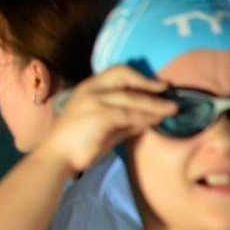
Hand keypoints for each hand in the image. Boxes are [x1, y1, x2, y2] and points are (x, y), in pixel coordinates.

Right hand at [39, 65, 175, 174]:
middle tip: (168, 93)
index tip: (158, 86)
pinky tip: (155, 121)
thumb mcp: (103, 127)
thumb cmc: (77, 144)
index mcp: (88, 87)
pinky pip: (128, 114)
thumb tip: (149, 119)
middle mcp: (90, 88)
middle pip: (124, 75)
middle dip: (148, 84)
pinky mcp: (99, 115)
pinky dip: (144, 118)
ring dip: (154, 104)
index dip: (139, 77)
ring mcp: (94, 100)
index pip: (117, 72)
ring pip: (131, 97)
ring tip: (171, 110)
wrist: (57, 157)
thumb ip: (124, 121)